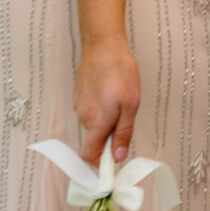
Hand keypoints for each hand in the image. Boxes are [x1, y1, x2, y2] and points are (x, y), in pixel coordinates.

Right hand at [74, 34, 141, 165]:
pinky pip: (90, 110)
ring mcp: (79, 105)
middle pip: (93, 140)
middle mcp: (83, 118)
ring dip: (106, 120)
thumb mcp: (130, 105)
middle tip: (125, 119)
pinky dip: (100, 108)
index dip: (99, 164)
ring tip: (119, 99)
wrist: (103, 45)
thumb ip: (123, 133)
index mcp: (96, 124)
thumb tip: (118, 157)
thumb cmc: (120, 73)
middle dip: (108, 137)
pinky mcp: (79, 95)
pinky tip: (110, 91)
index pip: (89, 156)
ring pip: (93, 124)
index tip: (113, 164)